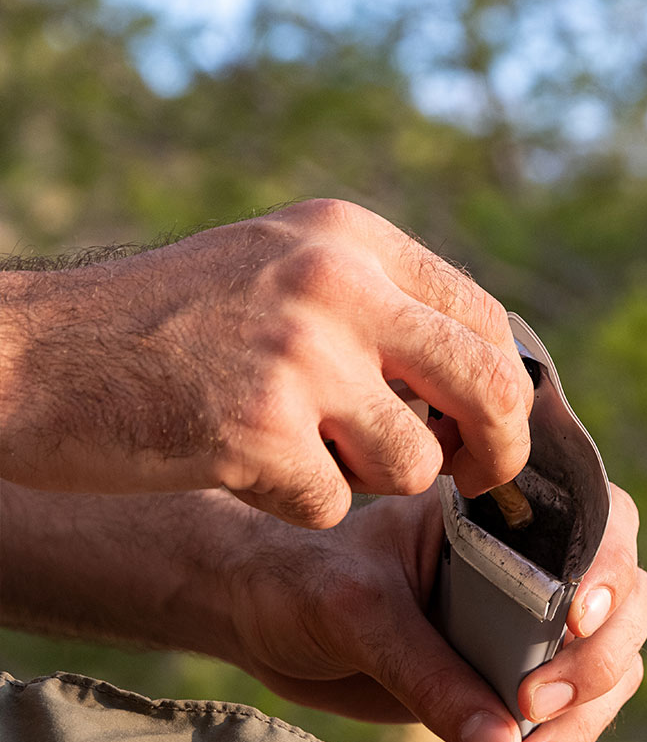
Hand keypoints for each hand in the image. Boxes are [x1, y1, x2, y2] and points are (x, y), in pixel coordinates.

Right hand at [0, 199, 531, 526]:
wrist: (37, 353)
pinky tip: (241, 466)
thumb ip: (379, 306)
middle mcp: (338, 283)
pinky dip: (297, 503)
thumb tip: (485, 380)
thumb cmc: (166, 323)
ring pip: (414, 462)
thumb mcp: (283, 267)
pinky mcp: (257, 430)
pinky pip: (332, 503)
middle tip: (477, 480)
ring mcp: (300, 355)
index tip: (491, 429)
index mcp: (351, 238)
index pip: (485, 318)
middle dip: (498, 451)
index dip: (505, 388)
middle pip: (488, 386)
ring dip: (370, 480)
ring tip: (301, 451)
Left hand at [223, 483, 646, 741]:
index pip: (598, 519)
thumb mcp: (358, 612)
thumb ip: (426, 668)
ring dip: (576, 726)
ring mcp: (533, 619)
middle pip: (628, 600)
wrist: (264, 618)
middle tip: (532, 704)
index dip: (607, 567)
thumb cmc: (305, 580)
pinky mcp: (516, 674)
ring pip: (612, 668)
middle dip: (596, 660)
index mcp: (505, 506)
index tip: (573, 620)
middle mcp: (536, 557)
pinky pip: (568, 720)